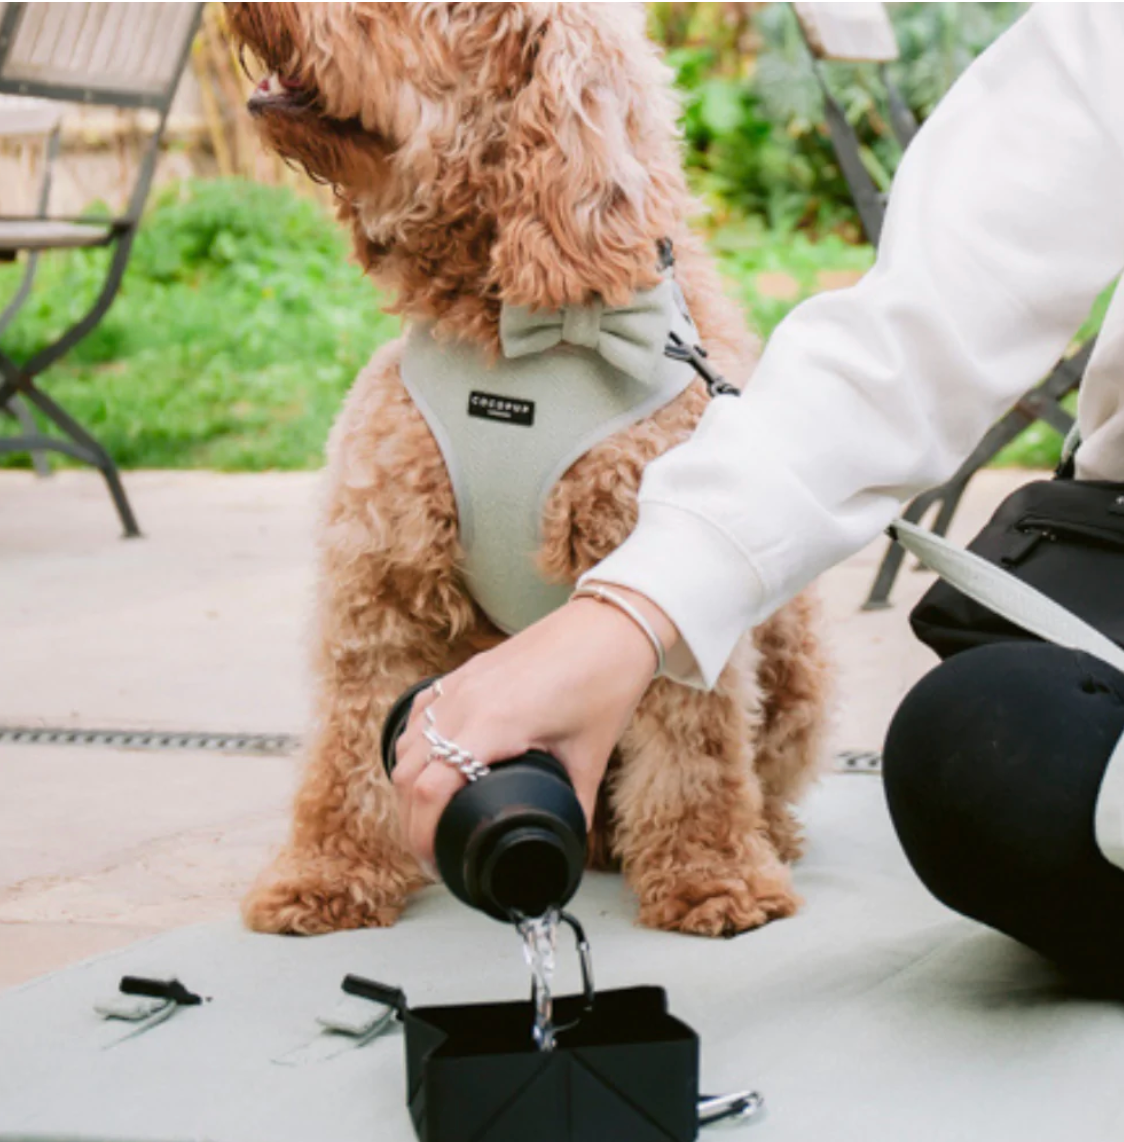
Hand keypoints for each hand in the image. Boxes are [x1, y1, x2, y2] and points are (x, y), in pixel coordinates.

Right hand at [392, 585, 678, 869]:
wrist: (610, 624)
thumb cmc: (604, 683)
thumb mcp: (591, 754)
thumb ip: (575, 802)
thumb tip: (568, 838)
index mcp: (493, 724)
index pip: (429, 791)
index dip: (422, 836)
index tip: (436, 862)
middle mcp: (465, 702)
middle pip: (407, 773)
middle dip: (410, 818)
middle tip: (432, 849)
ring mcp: (460, 683)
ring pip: (406, 744)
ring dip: (408, 783)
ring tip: (427, 813)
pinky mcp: (464, 672)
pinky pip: (420, 714)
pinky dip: (415, 744)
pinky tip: (428, 761)